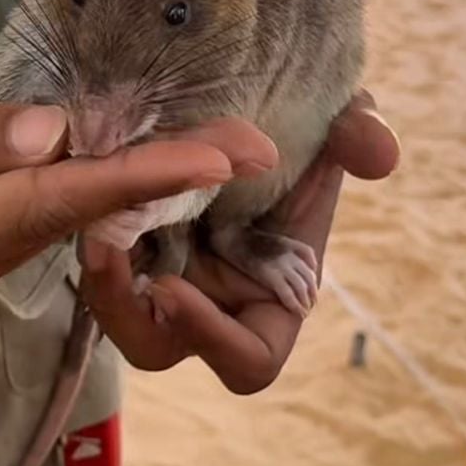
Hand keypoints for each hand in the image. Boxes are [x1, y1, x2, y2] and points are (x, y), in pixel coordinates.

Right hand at [0, 72, 276, 327]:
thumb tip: (50, 134)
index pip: (42, 209)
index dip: (133, 179)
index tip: (213, 158)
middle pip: (63, 227)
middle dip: (157, 184)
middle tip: (250, 144)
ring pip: (47, 234)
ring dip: (127, 192)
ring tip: (213, 148)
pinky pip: (18, 234)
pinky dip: (75, 199)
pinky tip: (127, 167)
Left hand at [79, 92, 399, 394]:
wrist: (235, 105)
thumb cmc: (298, 136)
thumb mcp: (332, 133)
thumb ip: (358, 139)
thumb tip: (380, 154)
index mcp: (270, 298)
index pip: (247, 360)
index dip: (214, 340)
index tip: (173, 289)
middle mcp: (211, 300)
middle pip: (156, 345)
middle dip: (126, 310)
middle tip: (105, 252)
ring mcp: (160, 276)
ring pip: (115, 310)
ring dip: (100, 279)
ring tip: (90, 227)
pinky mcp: (120, 246)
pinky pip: (96, 264)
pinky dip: (90, 237)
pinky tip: (85, 193)